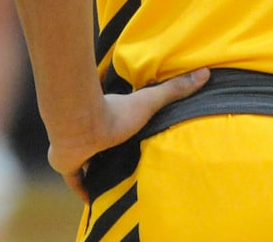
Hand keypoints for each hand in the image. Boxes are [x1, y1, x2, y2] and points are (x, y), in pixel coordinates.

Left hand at [49, 68, 209, 201]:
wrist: (80, 124)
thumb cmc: (112, 111)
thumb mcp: (148, 101)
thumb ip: (173, 89)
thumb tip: (206, 72)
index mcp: (107, 119)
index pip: (116, 128)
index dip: (123, 136)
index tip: (133, 142)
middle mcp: (91, 133)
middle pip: (102, 146)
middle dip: (111, 154)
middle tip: (125, 167)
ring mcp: (77, 149)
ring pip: (87, 163)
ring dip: (96, 171)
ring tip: (113, 185)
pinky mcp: (66, 164)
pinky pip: (75, 180)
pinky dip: (83, 190)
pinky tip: (93, 200)